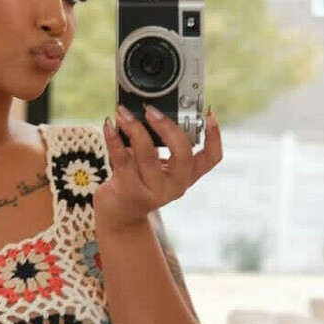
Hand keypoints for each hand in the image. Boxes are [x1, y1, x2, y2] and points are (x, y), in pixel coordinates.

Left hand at [97, 104, 222, 230]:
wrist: (119, 214)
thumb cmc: (138, 180)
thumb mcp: (157, 165)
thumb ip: (160, 143)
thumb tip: (150, 109)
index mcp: (187, 175)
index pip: (211, 158)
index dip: (214, 137)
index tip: (208, 114)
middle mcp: (175, 185)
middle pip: (183, 155)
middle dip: (168, 128)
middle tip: (151, 111)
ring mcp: (154, 192)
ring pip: (148, 156)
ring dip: (135, 129)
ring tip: (123, 113)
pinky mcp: (129, 192)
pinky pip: (122, 160)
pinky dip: (114, 140)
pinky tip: (109, 125)